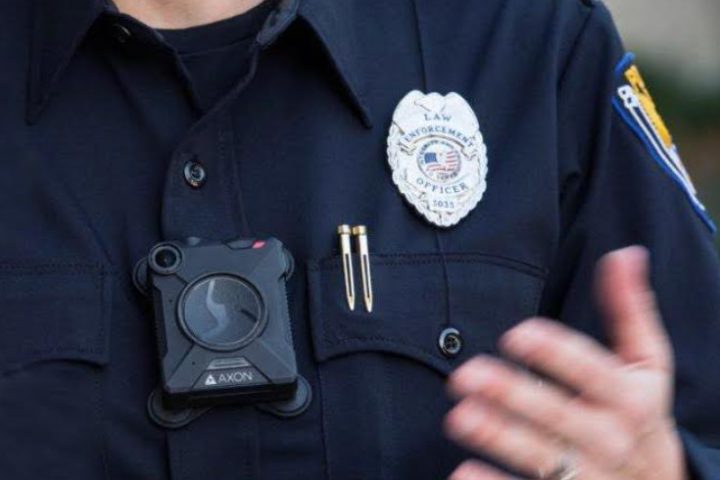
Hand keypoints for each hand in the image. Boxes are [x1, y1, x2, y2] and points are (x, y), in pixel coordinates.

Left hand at [444, 247, 687, 479]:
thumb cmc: (642, 415)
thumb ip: (631, 310)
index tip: (517, 335)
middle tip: (466, 375)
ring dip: (498, 438)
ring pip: (540, 458)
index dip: (556, 353)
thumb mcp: (648, 364)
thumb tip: (626, 252)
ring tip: (460, 417)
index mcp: (629, 398)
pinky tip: (462, 475)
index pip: (593, 372)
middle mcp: (609, 439)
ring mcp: (587, 476)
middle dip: (512, 395)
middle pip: (558, 415)